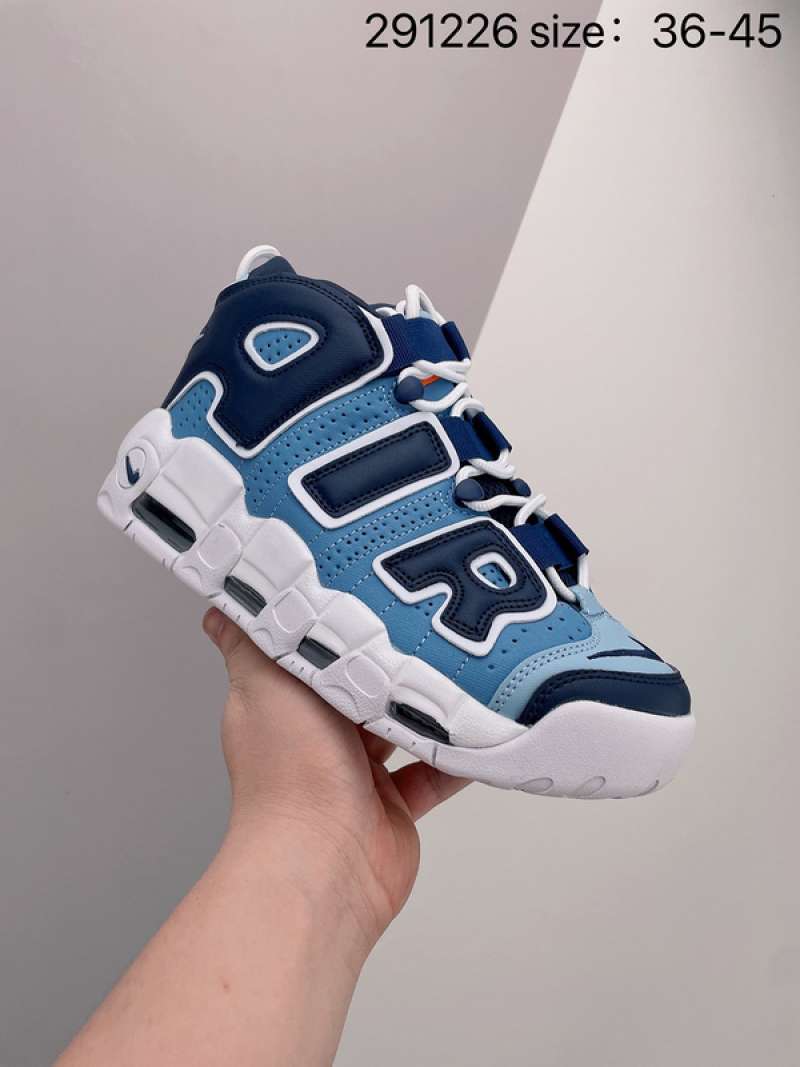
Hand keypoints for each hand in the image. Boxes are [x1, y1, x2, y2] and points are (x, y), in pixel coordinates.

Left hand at [203, 607, 468, 951]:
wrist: (326, 861)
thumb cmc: (289, 771)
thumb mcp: (265, 683)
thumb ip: (252, 642)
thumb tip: (220, 608)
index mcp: (283, 703)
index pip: (309, 651)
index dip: (335, 623)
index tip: (370, 585)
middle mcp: (317, 736)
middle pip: (361, 686)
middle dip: (391, 661)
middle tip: (432, 620)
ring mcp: (356, 773)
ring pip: (400, 726)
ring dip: (427, 704)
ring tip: (464, 665)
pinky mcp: (394, 805)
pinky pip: (433, 771)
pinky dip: (456, 753)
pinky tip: (481, 723)